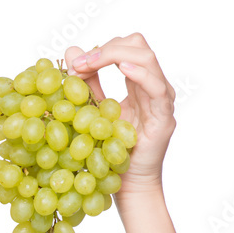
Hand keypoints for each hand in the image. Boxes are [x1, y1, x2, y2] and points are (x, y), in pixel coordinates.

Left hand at [64, 33, 175, 197]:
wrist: (128, 187)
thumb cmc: (112, 154)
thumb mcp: (94, 113)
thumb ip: (86, 84)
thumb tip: (70, 51)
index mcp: (139, 84)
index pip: (127, 48)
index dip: (100, 49)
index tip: (75, 64)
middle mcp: (153, 88)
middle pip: (139, 45)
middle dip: (107, 48)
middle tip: (80, 64)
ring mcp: (161, 102)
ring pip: (148, 59)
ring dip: (115, 56)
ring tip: (91, 63)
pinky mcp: (163, 118)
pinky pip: (157, 89)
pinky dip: (140, 74)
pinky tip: (123, 69)